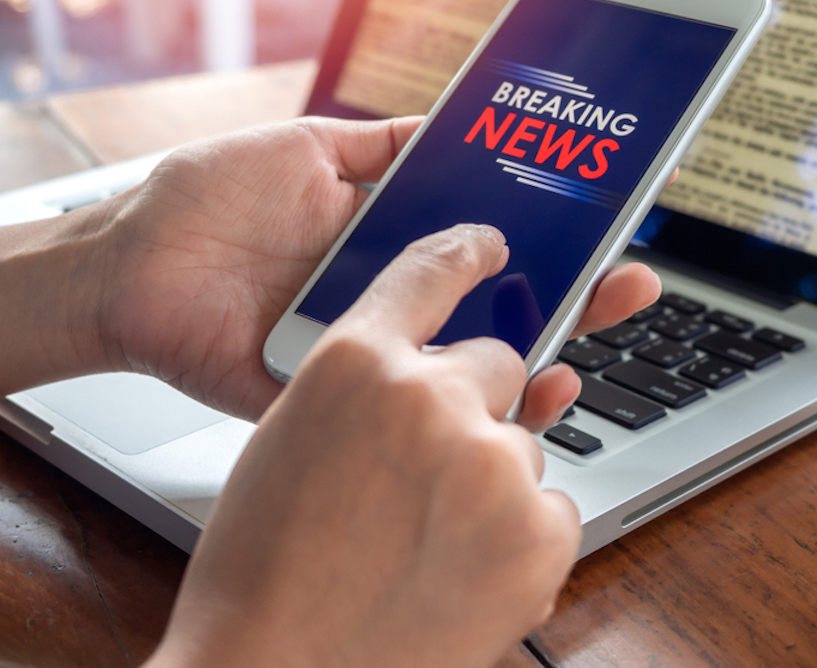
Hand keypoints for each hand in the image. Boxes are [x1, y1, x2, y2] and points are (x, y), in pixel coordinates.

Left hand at [97, 117, 662, 422]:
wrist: (122, 265)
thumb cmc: (203, 202)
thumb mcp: (305, 149)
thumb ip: (380, 145)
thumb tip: (450, 121)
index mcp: (388, 244)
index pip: (487, 243)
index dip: (546, 237)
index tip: (602, 223)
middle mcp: (387, 299)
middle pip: (493, 306)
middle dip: (569, 298)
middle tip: (630, 285)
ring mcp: (365, 352)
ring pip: (461, 369)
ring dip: (530, 365)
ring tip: (582, 351)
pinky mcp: (329, 396)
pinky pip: (402, 414)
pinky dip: (458, 414)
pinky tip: (510, 401)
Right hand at [146, 225, 580, 667]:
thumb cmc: (265, 571)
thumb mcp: (292, 441)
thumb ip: (362, 391)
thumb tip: (425, 374)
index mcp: (353, 363)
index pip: (427, 272)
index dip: (464, 254)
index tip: (491, 245)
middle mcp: (429, 395)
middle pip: (497, 362)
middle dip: (475, 406)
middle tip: (428, 473)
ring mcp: (491, 461)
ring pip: (521, 444)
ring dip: (490, 483)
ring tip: (427, 544)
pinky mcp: (540, 530)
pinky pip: (551, 508)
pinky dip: (520, 538)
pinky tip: (460, 572)